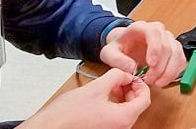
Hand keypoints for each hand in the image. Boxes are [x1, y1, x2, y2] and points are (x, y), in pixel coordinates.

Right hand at [22, 68, 149, 128]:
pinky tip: (107, 96)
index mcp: (123, 118)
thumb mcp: (96, 87)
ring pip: (128, 111)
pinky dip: (117, 105)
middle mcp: (121, 128)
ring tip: (113, 85)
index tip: (134, 76)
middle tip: (122, 78)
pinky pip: (118, 117)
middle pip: (137, 106)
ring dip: (124, 96)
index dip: (141, 84)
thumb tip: (125, 73)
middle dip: (132, 89)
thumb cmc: (68, 113)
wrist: (51, 126)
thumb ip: (116, 76)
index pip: (145, 99)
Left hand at [100, 20, 185, 87]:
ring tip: (157, 83)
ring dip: (169, 71)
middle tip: (150, 80)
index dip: (156, 48)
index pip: (154, 33)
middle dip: (160, 67)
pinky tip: (164, 80)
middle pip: (167, 46)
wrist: (125, 44)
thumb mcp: (109, 53)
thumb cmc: (119, 47)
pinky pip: (181, 60)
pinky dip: (175, 72)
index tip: (151, 64)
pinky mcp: (173, 50)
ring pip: (177, 54)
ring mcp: (168, 40)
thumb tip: (131, 68)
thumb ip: (117, 60)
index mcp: (142, 28)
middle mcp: (158, 31)